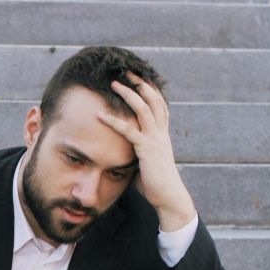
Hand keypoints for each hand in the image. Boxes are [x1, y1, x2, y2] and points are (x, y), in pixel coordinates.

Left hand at [98, 73, 194, 229]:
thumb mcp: (146, 164)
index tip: (140, 78)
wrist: (169, 198)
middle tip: (127, 71)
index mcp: (162, 136)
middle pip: (154, 100)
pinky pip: (129, 131)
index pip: (159, 106)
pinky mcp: (147, 149)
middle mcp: (161, 133)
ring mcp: (156, 139)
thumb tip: (122, 154)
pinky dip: (113, 121)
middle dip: (141, 84)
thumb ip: (136, 154)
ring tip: (114, 83)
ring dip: (129, 94)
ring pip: (144, 108)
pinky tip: (100, 115)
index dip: (151, 91)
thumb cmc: (156, 185)